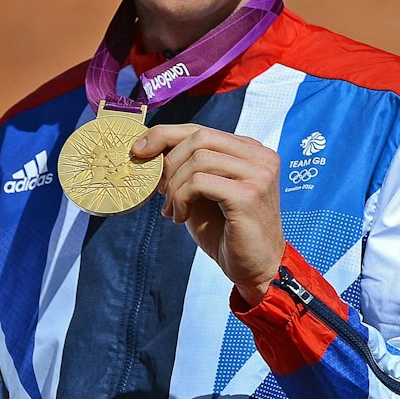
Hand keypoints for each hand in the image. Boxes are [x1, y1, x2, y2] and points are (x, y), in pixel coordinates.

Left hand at [134, 123, 283, 303]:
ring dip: (175, 186)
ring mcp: (258, 174)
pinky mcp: (249, 194)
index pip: (202, 129)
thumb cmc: (228, 233)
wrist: (255, 269)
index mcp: (250, 151)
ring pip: (198, 158)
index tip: (140, 150)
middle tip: (160, 191)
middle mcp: (260, 156)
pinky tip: (181, 216)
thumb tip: (149, 150)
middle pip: (199, 137)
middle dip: (169, 162)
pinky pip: (200, 182)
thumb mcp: (202, 194)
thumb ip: (186, 170)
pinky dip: (182, 198)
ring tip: (172, 209)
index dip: (166, 135)